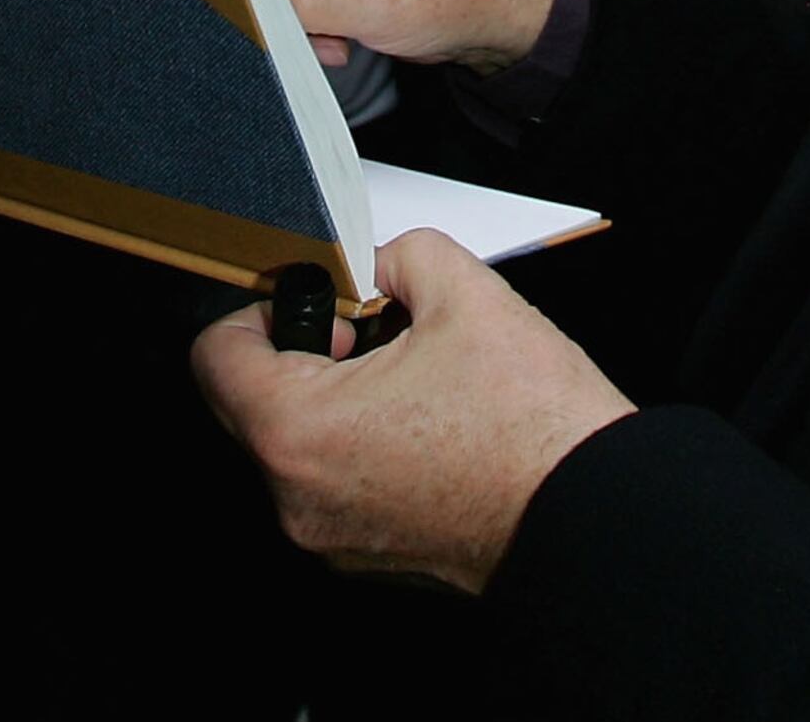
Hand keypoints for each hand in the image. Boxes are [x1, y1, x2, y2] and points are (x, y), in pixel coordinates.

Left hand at [191, 228, 632, 591]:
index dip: (259, 309)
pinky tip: (427, 420)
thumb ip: (398, 254)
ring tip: (409, 376)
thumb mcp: (462, 290)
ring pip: (297, 446)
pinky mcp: (371, 555)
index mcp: (297, 431)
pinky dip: (364, 445)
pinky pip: (336, 484)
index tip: (310, 301)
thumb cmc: (532, 424)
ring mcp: (332, 536)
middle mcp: (298, 498)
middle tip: (369, 330)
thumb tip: (378, 264)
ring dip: (336, 400)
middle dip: (302, 354)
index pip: (215, 356)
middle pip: (251, 404)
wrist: (594, 514)